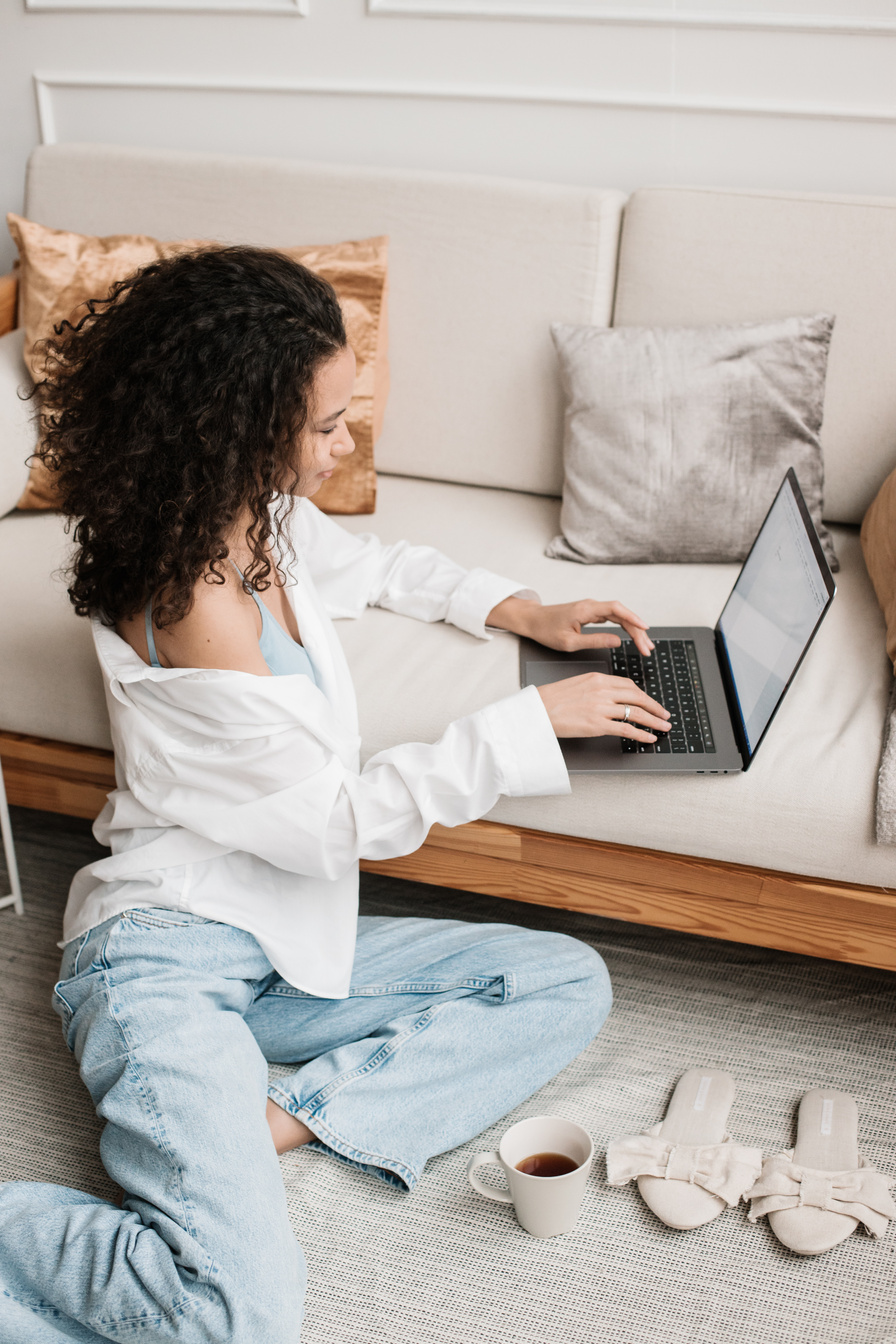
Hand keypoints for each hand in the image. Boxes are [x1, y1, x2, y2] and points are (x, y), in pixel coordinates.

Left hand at [487, 597, 654, 657]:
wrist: (532, 620)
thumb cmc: (545, 630)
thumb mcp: (569, 642)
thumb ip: (594, 641)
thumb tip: (617, 642)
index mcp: (586, 609)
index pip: (617, 610)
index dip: (633, 618)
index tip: (646, 629)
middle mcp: (591, 606)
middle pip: (622, 614)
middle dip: (637, 630)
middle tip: (647, 648)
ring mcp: (591, 608)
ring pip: (619, 616)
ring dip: (633, 629)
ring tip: (645, 645)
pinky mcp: (590, 613)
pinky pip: (612, 618)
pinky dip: (624, 627)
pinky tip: (632, 636)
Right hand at [536, 672, 670, 741]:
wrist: (537, 710)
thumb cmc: (551, 700)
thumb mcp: (577, 684)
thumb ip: (596, 688)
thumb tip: (611, 696)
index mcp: (598, 679)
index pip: (629, 685)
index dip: (644, 695)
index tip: (651, 702)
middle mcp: (602, 691)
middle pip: (637, 697)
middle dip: (655, 707)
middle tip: (664, 714)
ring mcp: (601, 708)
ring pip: (636, 713)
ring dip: (654, 721)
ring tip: (663, 727)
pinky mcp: (597, 725)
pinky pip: (626, 729)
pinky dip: (642, 734)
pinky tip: (649, 737)